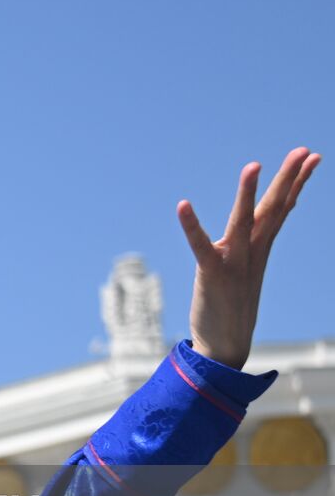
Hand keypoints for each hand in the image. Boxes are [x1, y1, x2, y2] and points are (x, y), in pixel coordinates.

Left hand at [178, 147, 319, 369]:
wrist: (226, 344)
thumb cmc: (233, 303)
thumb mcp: (248, 267)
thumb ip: (252, 244)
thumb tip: (260, 225)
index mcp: (260, 247)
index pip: (283, 208)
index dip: (297, 182)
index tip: (313, 157)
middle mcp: (252, 251)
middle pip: (273, 208)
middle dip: (289, 178)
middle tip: (305, 150)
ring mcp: (234, 262)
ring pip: (243, 222)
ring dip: (247, 193)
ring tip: (254, 165)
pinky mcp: (211, 274)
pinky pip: (200, 246)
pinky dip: (191, 226)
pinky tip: (182, 205)